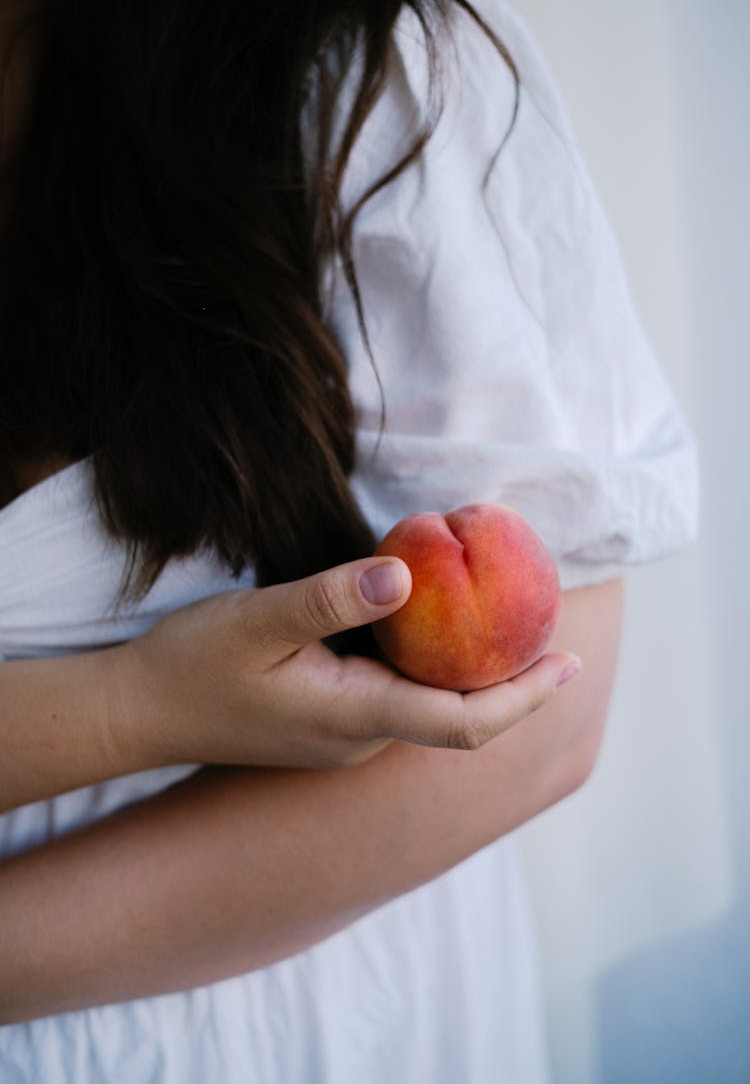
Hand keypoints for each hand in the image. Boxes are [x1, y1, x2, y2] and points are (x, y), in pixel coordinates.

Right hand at [118, 557, 581, 770]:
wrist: (140, 713)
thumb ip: (330, 597)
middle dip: (515, 682)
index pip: (463, 723)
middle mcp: (362, 736)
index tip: (570, 663)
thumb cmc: (193, 665)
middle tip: (557, 628)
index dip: (522, 696)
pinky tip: (440, 625)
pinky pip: (402, 696)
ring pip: (432, 706)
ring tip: (511, 618)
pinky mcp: (331, 719)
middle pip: (460, 718)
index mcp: (354, 717)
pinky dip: (436, 665)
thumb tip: (407, 575)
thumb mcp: (257, 620)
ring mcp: (346, 734)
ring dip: (477, 671)